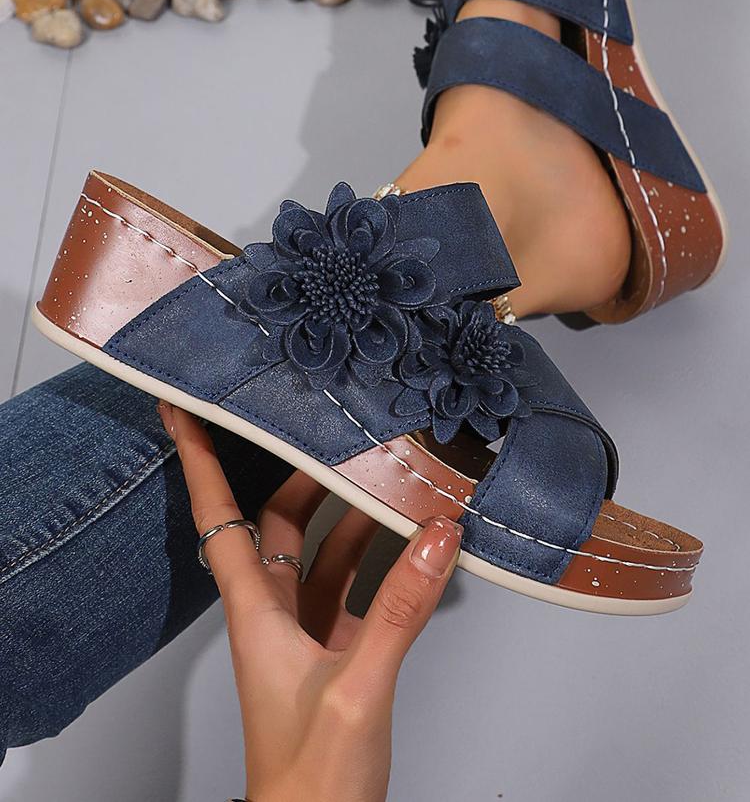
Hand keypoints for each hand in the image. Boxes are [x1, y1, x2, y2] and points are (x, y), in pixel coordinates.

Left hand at [158, 402, 461, 801]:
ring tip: (382, 478)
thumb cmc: (309, 781)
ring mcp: (304, 633)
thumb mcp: (357, 685)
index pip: (218, 518)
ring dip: (348, 516)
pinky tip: (408, 545)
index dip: (197, 461)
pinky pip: (353, 587)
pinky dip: (379, 561)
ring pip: (319, 551)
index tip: (183, 410)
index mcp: (254, 613)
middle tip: (321, 432)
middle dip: (296, 474)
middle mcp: (273, 614)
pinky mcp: (337, 654)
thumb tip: (434, 537)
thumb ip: (399, 607)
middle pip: (276, 522)